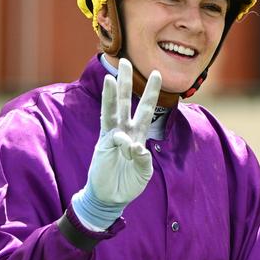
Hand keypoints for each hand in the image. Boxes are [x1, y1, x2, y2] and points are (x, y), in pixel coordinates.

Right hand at [71, 59, 161, 229]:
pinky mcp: (103, 144)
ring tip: (111, 75)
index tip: (157, 74)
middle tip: (125, 61)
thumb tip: (137, 147)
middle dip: (127, 82)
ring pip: (113, 109)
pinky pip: (109, 129)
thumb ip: (144, 159)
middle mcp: (125, 131)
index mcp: (138, 136)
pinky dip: (114, 123)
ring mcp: (112, 136)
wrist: (110, 198)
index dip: (151, 93)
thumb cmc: (128, 184)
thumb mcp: (144, 173)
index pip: (146, 110)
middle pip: (126, 101)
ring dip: (113, 92)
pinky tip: (118, 122)